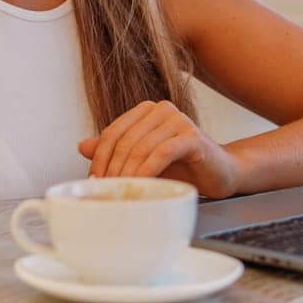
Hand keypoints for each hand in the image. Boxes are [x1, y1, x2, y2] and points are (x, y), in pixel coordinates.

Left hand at [77, 100, 244, 199]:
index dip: (100, 158)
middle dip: (112, 169)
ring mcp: (178, 120)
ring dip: (127, 174)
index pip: (113, 132)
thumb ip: (115, 151)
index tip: (93, 182)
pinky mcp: (192, 136)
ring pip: (141, 147)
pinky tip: (143, 186)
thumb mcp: (143, 160)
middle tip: (106, 192)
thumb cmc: (182, 167)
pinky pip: (162, 153)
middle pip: (124, 140)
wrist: (221, 172)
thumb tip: (82, 146)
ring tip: (121, 193)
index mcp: (146, 111)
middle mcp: (161, 109)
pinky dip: (148, 171)